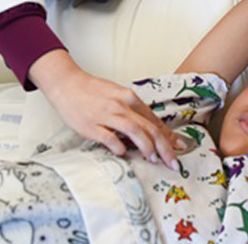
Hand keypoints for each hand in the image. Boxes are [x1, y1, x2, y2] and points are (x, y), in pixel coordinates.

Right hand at [30, 50, 180, 166]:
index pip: (154, 120)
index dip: (169, 136)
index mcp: (130, 98)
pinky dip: (118, 146)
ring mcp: (106, 115)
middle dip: (164, 147)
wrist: (67, 84)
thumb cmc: (94, 92)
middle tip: (173, 163)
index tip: (180, 148)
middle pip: (148, 127)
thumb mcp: (118, 97)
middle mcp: (122, 106)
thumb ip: (134, 112)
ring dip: (146, 146)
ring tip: (153, 159)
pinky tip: (123, 153)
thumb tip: (150, 131)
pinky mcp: (91, 125)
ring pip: (133, 131)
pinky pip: (108, 137)